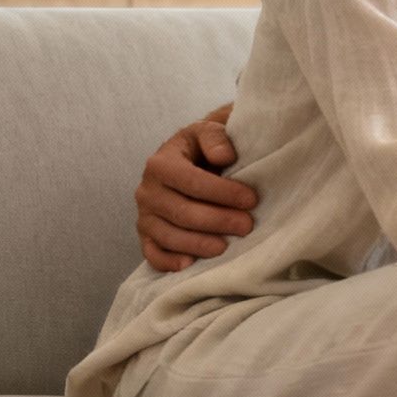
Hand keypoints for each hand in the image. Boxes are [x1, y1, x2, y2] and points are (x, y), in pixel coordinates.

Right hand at [135, 117, 258, 271]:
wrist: (187, 160)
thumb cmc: (202, 148)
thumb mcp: (208, 132)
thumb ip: (215, 138)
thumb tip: (224, 155)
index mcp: (160, 163)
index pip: (192, 182)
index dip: (223, 193)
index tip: (252, 200)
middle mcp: (147, 191)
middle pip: (182, 212)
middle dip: (217, 221)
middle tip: (247, 226)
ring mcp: (144, 215)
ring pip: (168, 236)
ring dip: (199, 244)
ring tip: (226, 247)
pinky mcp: (146, 235)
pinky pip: (152, 253)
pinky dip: (168, 262)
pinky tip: (190, 265)